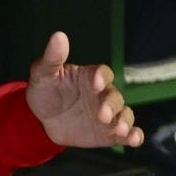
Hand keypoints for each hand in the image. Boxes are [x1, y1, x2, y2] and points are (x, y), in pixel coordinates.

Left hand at [26, 31, 143, 148]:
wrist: (41, 120)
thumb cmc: (45, 92)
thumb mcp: (43, 75)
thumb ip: (52, 59)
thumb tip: (58, 36)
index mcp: (89, 77)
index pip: (102, 73)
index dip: (101, 77)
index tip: (95, 83)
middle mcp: (103, 94)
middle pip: (114, 97)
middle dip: (110, 105)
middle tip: (102, 115)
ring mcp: (108, 113)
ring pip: (124, 114)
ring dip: (125, 121)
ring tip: (120, 129)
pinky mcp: (108, 133)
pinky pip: (125, 133)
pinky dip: (132, 136)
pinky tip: (134, 140)